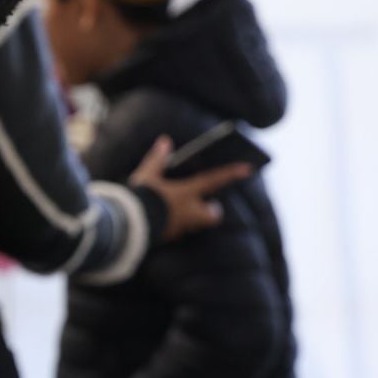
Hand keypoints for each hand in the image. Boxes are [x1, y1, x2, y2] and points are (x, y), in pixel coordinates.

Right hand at [129, 135, 252, 241]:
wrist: (129, 224)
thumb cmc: (141, 197)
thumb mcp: (147, 175)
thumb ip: (157, 159)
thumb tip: (165, 141)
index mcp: (186, 194)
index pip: (213, 181)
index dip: (230, 174)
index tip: (248, 169)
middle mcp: (188, 212)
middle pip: (212, 215)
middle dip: (212, 210)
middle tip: (209, 204)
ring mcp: (180, 227)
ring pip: (197, 224)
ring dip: (195, 219)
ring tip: (183, 211)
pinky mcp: (169, 237)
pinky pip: (179, 231)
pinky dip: (176, 226)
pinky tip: (165, 221)